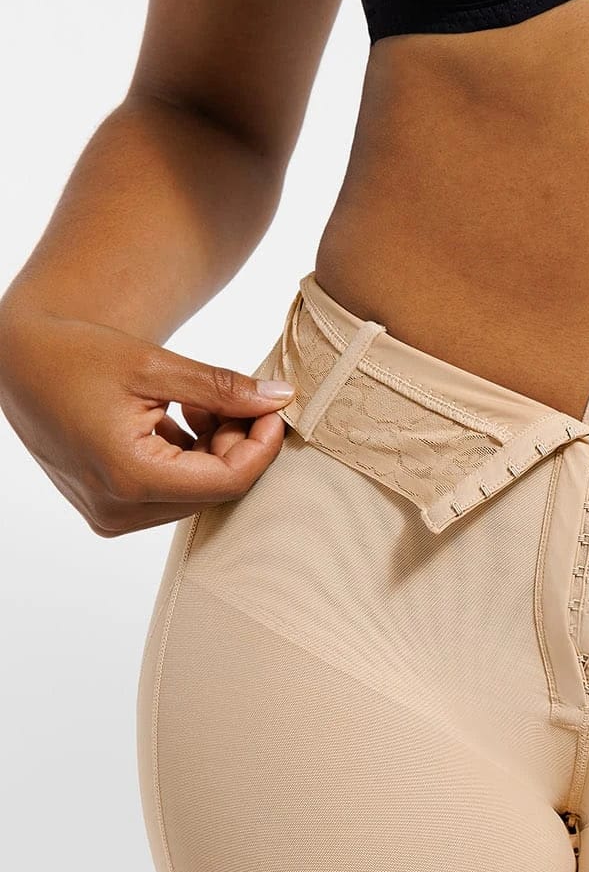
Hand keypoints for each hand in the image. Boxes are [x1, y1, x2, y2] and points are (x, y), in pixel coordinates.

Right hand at [0, 302, 294, 535]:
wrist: (17, 363)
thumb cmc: (76, 355)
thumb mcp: (155, 366)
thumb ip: (221, 388)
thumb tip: (280, 399)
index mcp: (130, 476)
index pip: (228, 481)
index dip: (262, 447)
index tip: (274, 411)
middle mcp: (119, 509)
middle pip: (213, 490)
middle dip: (238, 446)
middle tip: (239, 400)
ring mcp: (111, 516)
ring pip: (195, 494)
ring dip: (213, 451)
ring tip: (199, 403)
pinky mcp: (109, 510)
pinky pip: (170, 494)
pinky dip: (188, 460)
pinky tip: (179, 420)